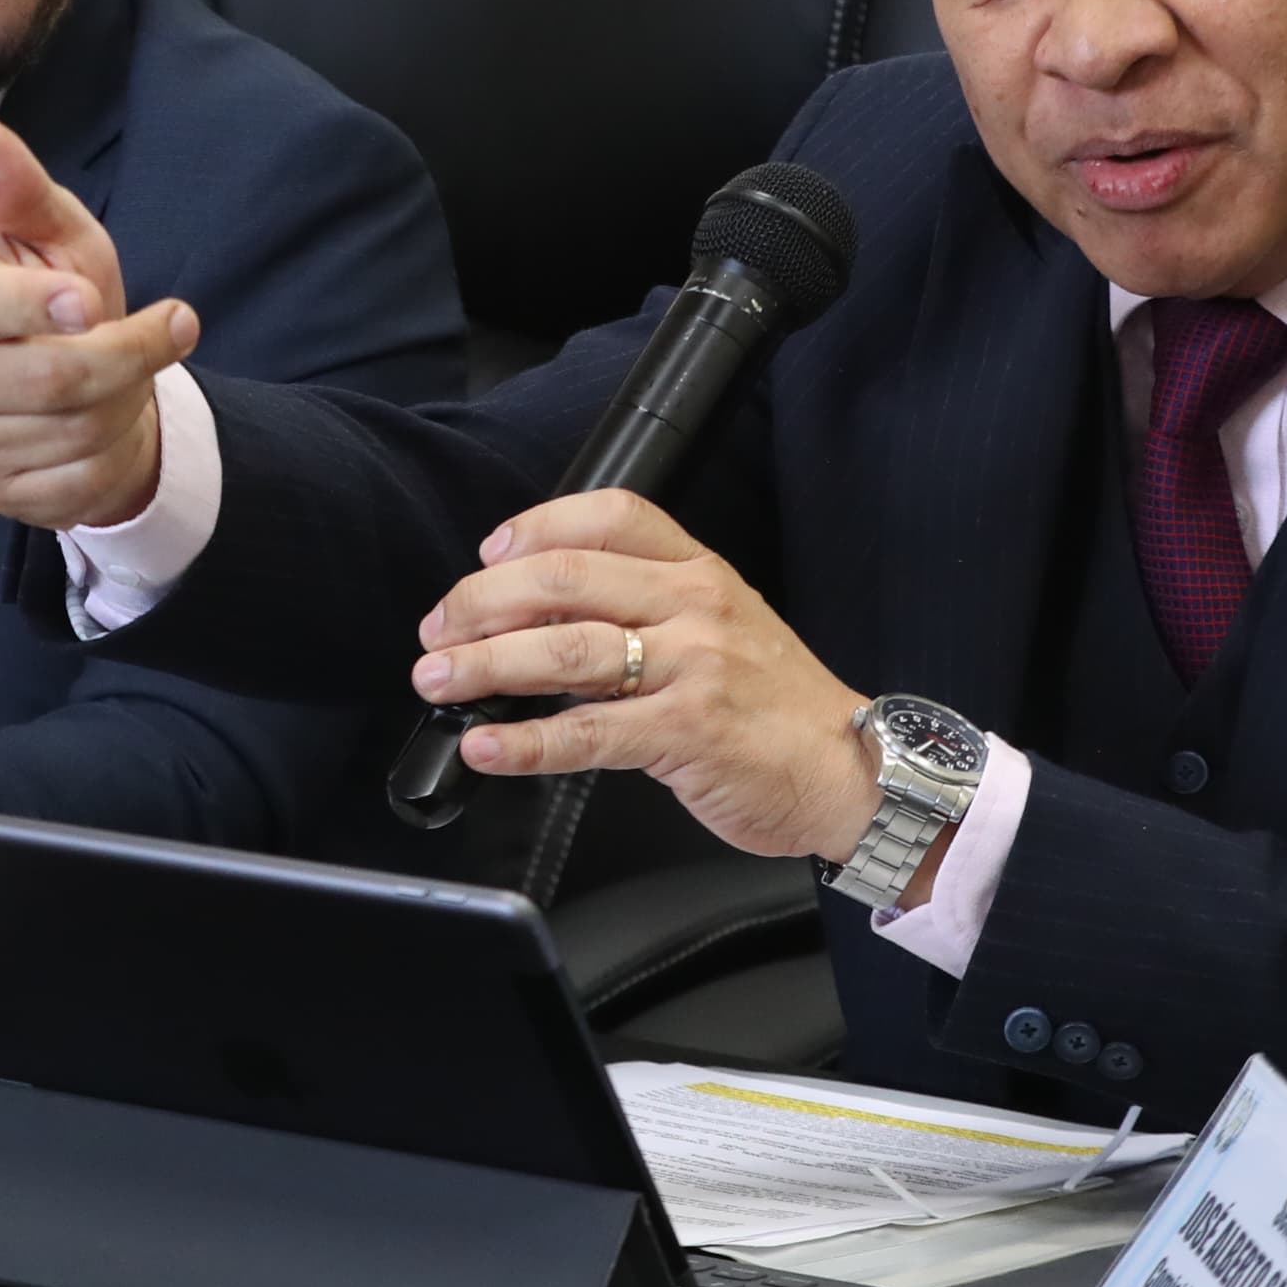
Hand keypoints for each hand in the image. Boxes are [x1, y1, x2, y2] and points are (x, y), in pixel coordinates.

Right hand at [0, 114, 197, 531]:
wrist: (89, 388)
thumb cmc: (69, 297)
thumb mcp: (57, 235)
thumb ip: (21, 191)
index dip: (40, 305)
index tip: (89, 300)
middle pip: (52, 380)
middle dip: (128, 356)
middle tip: (168, 331)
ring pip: (77, 432)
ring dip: (128, 400)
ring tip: (131, 375)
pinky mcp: (2, 493)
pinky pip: (80, 483)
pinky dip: (117, 452)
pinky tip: (112, 426)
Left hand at [405, 489, 882, 865]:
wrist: (848, 770)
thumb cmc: (775, 706)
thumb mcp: (720, 629)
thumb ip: (644, 610)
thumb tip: (536, 620)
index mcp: (699, 571)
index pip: (609, 516)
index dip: (535, 527)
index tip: (487, 556)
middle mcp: (695, 607)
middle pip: (564, 580)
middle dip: (482, 603)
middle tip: (439, 632)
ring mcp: (693, 668)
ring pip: (565, 652)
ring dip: (483, 665)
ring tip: (438, 680)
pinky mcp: (687, 733)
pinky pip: (587, 734)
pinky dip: (525, 742)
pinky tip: (487, 747)